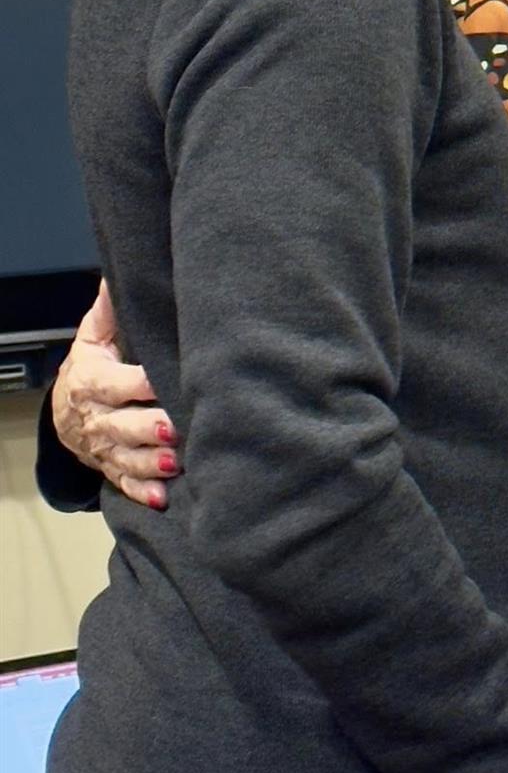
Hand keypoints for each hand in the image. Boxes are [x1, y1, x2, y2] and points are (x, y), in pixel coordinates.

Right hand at [51, 282, 179, 509]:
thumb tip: (116, 274)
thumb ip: (108, 311)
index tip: (163, 380)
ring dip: (150, 463)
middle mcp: (96, 418)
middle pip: (122, 425)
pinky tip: (164, 498)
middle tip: (176, 429)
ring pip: (126, 457)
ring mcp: (104, 448)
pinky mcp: (112, 469)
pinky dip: (143, 493)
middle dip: (148, 428)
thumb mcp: (94, 337)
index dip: (139, 383)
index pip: (116, 382)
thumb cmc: (93, 366)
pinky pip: (125, 484)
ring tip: (177, 462)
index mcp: (92, 381)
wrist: (66, 411)